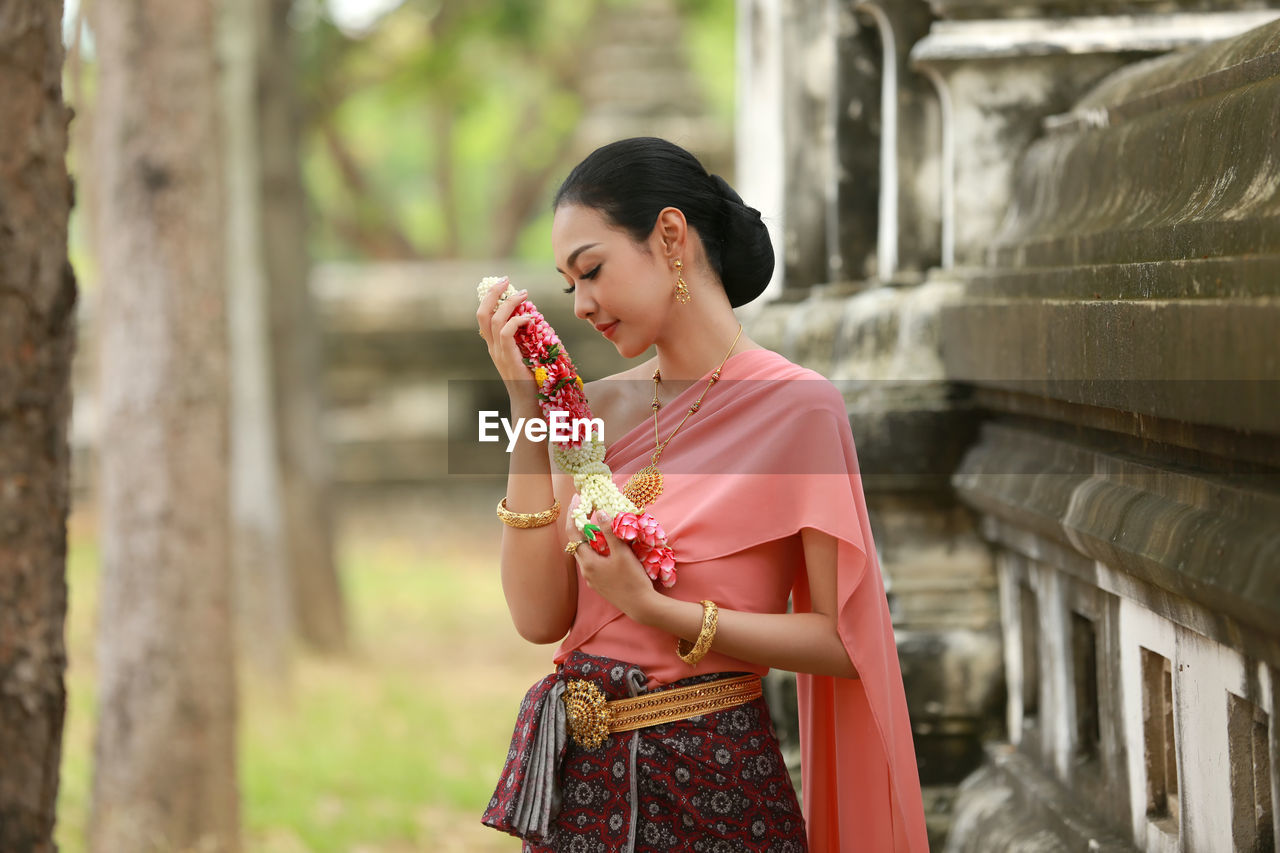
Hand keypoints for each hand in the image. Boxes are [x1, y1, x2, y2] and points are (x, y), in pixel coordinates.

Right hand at [476, 277, 536, 407]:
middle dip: (492, 294)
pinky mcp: (508, 358)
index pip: (484, 317)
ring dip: (508, 303)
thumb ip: (527, 341)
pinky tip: (530, 318)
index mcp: (494, 346)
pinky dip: (517, 321)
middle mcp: (492, 348)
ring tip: (524, 294)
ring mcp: (498, 353)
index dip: (491, 299)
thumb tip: (537, 322)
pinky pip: (506, 333)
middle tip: (506, 280)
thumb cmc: (533, 382)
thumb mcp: (528, 356)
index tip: (504, 285)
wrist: (530, 405)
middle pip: (482, 314)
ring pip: (493, 320)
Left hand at [570, 510, 660, 622]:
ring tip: (597, 524)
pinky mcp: (600, 583)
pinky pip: (592, 561)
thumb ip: (610, 533)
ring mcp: (592, 579)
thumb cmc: (632, 579)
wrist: (641, 606)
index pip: (573, 534)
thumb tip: (599, 513)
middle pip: (577, 543)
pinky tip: (606, 546)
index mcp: (588, 562)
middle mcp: (586, 571)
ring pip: (585, 553)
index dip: (574, 515)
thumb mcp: (622, 553)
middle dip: (580, 525)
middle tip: (588, 508)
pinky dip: (595, 549)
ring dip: (589, 538)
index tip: (576, 499)